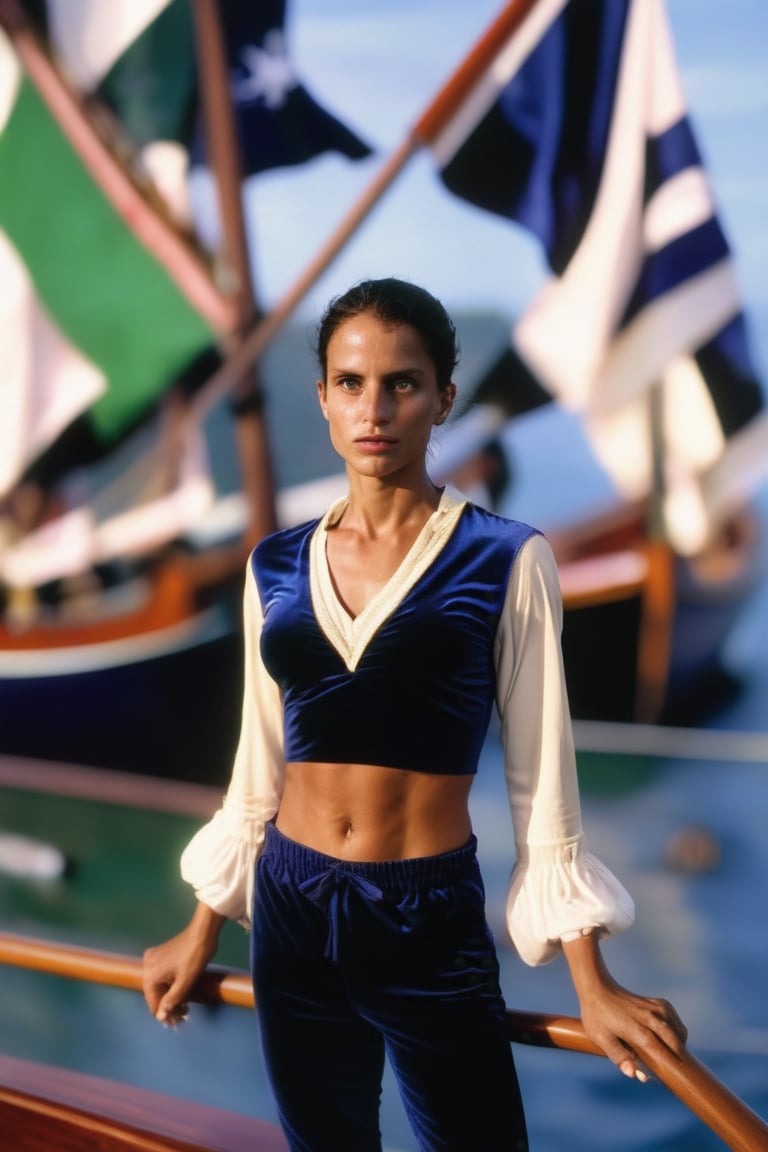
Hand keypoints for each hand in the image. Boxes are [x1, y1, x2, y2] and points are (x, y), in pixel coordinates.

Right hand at [142, 903, 223, 1026]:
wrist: (203, 932)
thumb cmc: (196, 955)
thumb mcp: (186, 981)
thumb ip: (172, 1000)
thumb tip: (161, 1016)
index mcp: (151, 975)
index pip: (154, 1004)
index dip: (166, 1015)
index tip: (179, 1023)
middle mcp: (147, 966)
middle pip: (155, 995)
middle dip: (169, 1006)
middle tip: (185, 1015)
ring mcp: (152, 959)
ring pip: (159, 987)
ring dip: (170, 997)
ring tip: (185, 1006)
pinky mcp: (159, 955)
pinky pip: (161, 977)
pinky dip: (169, 986)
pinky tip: (180, 992)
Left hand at [578, 974, 687, 1081]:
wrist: (598, 987)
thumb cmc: (597, 1015)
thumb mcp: (601, 1038)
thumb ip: (619, 1057)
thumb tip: (634, 1074)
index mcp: (640, 1031)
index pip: (664, 1054)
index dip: (668, 1069)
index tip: (668, 1078)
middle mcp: (652, 1019)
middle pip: (677, 1044)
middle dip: (678, 1059)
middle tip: (670, 1070)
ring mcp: (657, 1009)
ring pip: (680, 1031)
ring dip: (678, 1045)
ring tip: (669, 1055)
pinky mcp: (658, 1003)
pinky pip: (675, 1021)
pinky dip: (677, 1031)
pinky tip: (668, 1037)